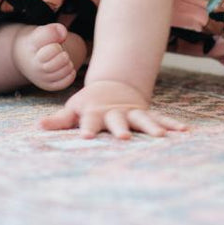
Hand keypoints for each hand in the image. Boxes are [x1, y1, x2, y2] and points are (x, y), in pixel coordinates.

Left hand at [38, 79, 188, 139]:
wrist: (114, 87)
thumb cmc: (89, 104)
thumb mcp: (73, 110)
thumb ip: (59, 120)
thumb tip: (38, 126)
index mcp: (95, 114)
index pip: (90, 122)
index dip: (88, 129)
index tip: (86, 137)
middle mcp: (115, 113)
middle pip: (118, 121)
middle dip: (121, 129)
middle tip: (124, 138)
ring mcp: (132, 113)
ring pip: (143, 120)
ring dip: (152, 128)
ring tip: (162, 137)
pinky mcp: (146, 114)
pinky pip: (161, 120)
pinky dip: (172, 125)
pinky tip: (185, 132)